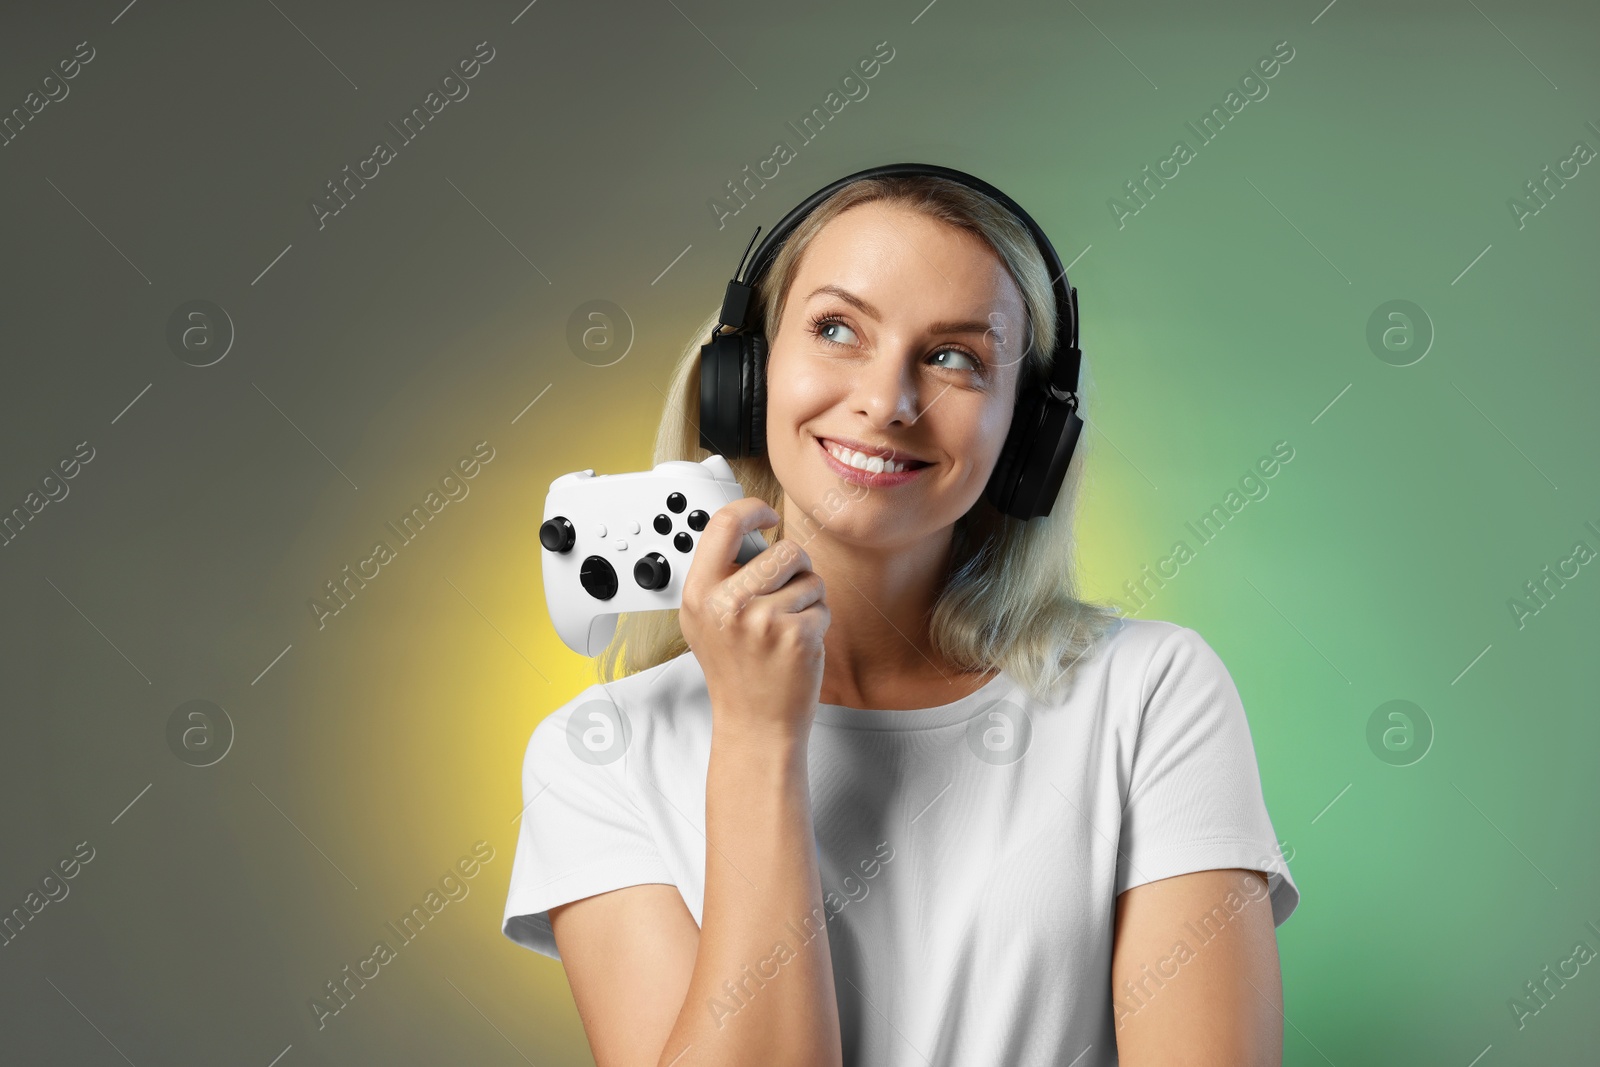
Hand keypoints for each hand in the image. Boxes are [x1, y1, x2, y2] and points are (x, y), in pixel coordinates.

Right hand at [678, 497, 829, 739]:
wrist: (754, 723)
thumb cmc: (736, 669)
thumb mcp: (707, 619)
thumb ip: (721, 575)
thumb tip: (753, 530)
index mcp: (699, 594)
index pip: (723, 524)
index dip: (751, 509)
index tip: (766, 515)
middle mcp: (726, 604)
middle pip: (784, 549)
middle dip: (797, 567)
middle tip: (786, 594)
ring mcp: (762, 620)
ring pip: (809, 577)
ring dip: (808, 598)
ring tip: (787, 627)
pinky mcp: (796, 636)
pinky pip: (822, 605)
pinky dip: (818, 622)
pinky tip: (798, 646)